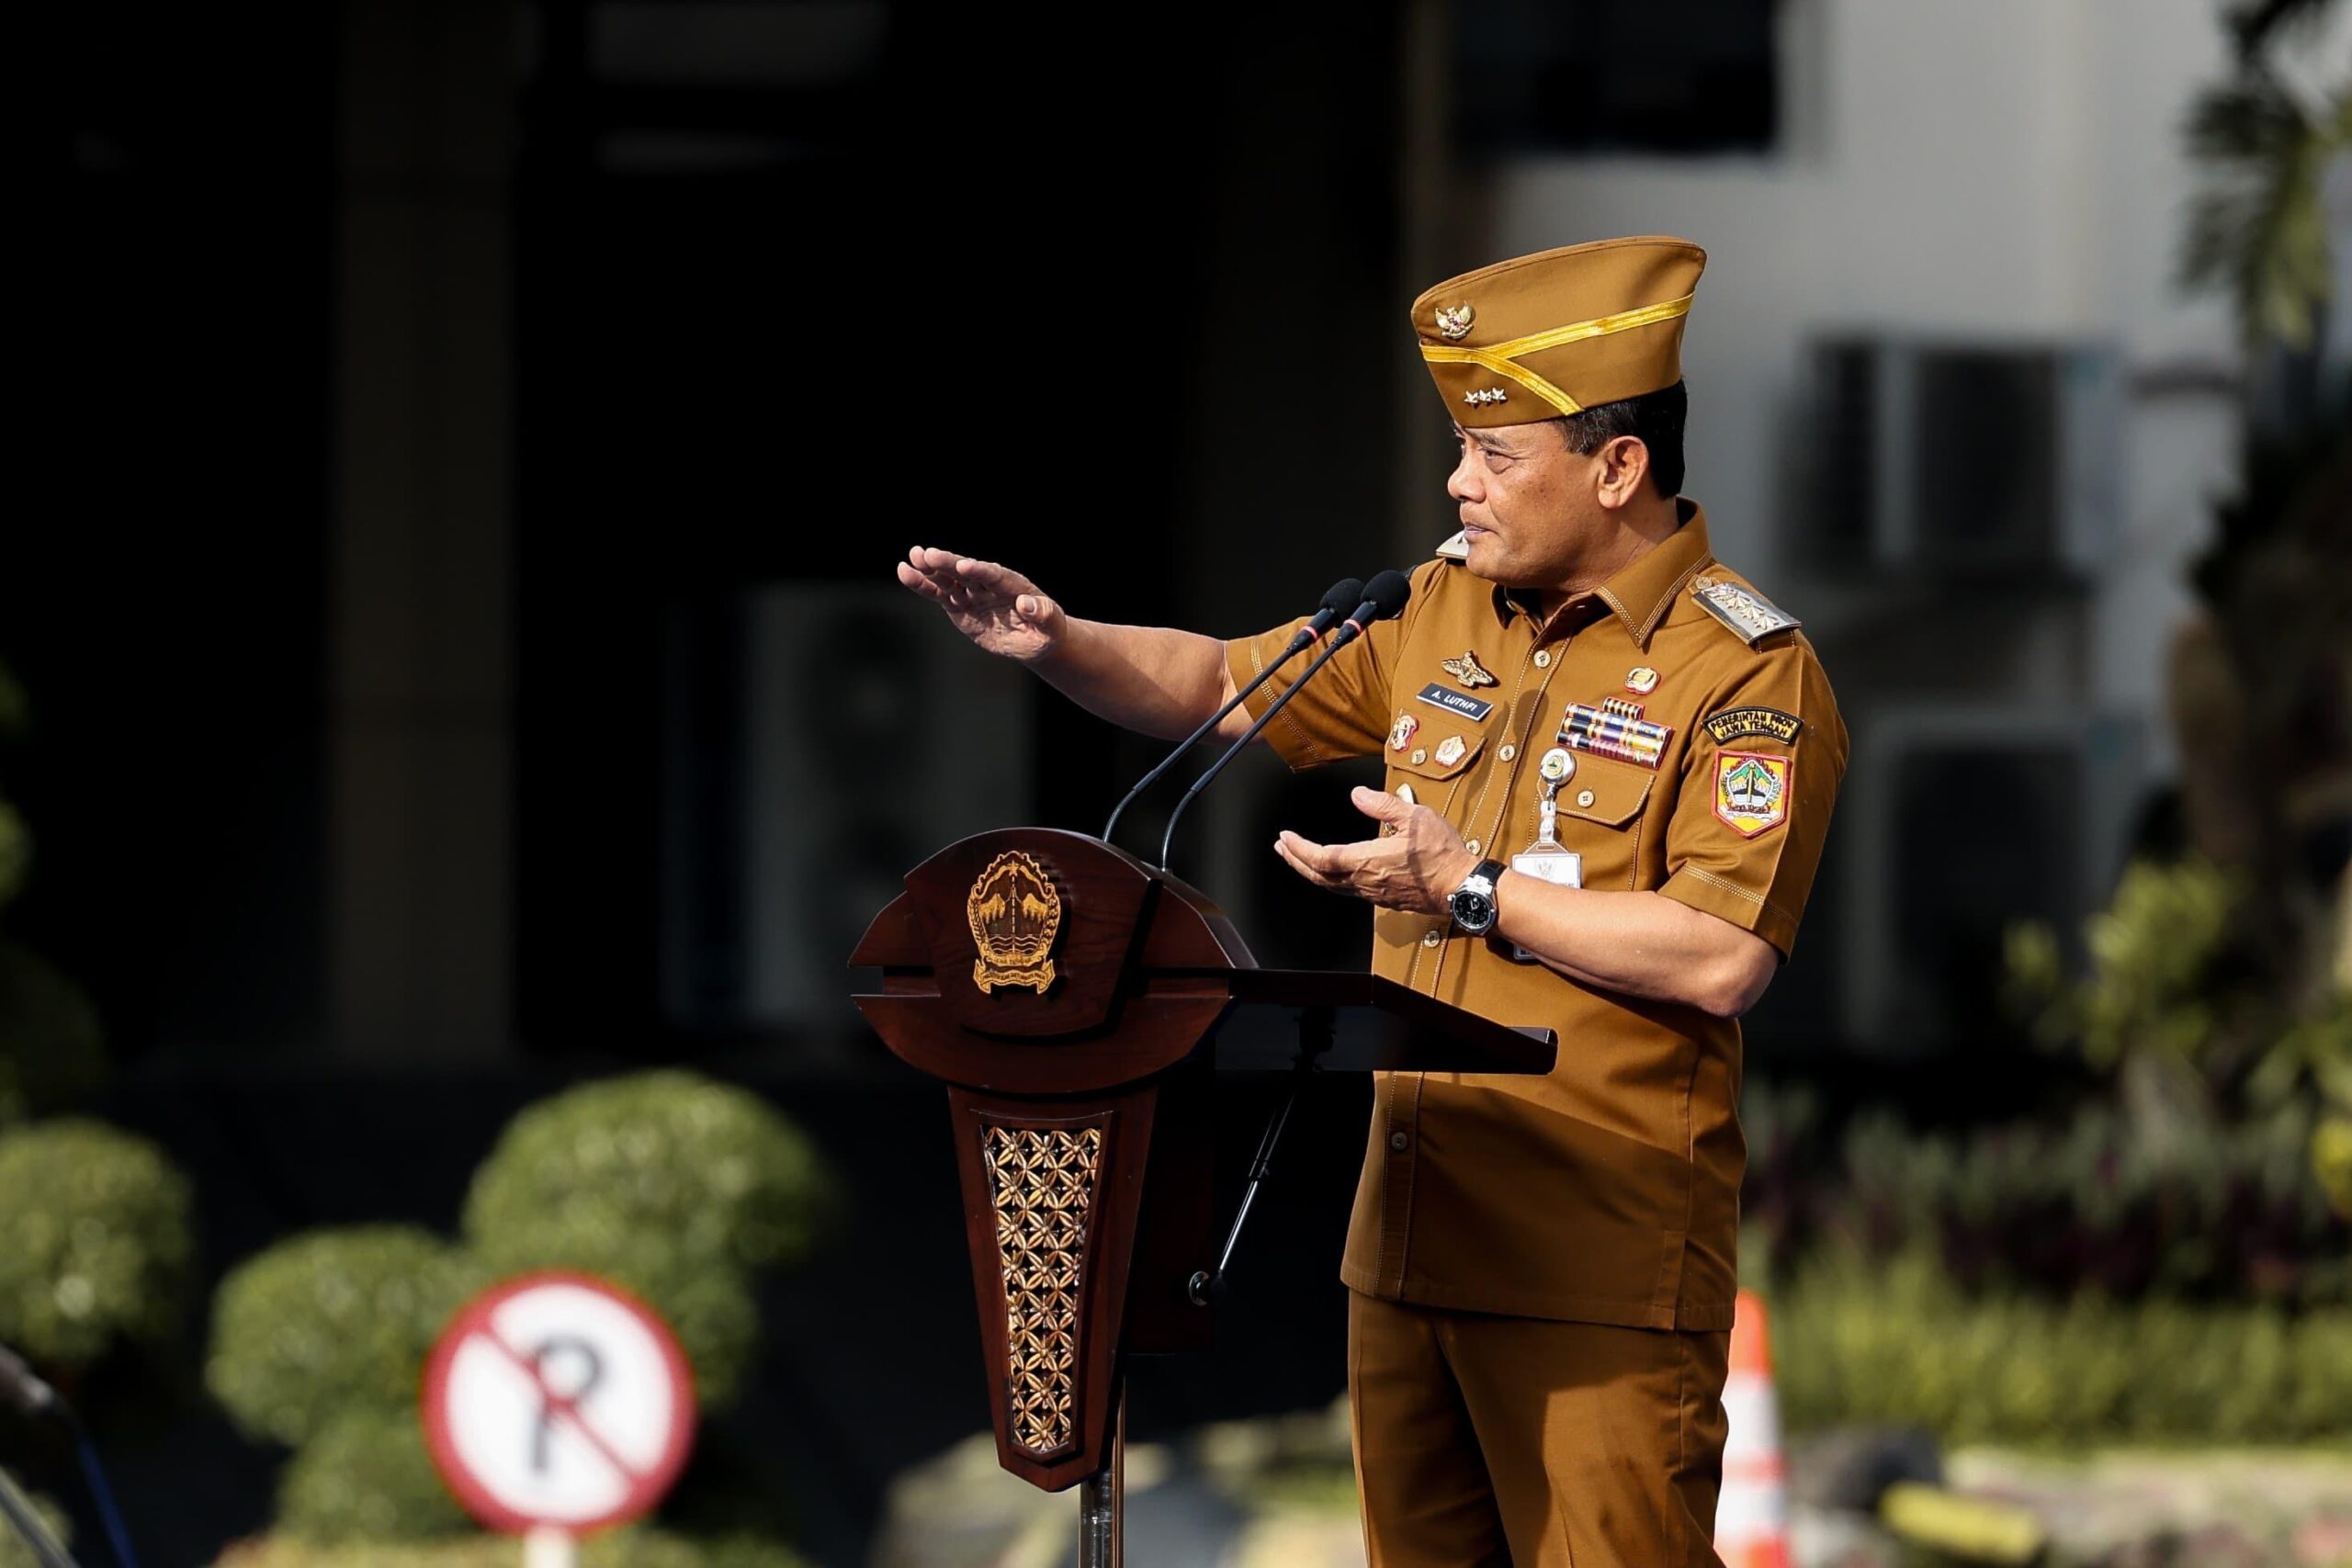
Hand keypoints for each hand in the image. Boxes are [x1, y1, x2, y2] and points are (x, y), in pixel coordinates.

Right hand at [895, 546, 1065, 662]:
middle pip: (967, 572)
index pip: (995, 576)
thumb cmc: (1046, 631)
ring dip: (931, 569)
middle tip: (929, 554)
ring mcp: (972, 593)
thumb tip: (1028, 604)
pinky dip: (922, 585)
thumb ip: (1043, 613)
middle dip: (949, 563)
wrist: (1033, 638)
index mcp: (1013, 586)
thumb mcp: (1051, 626)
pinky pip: (938, 594)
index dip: (980, 571)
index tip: (964, 566)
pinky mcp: (958, 605)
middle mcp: (989, 585)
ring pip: (948, 579)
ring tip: (913, 557)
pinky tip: (905, 572)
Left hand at [1273, 787, 1480, 916]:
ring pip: (1331, 886)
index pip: (1320, 856)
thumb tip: (1357, 795)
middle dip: (1296, 861)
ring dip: (1311, 871)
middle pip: (1319, 875)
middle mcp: (1364, 881)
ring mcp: (1373, 893)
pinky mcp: (1384, 900)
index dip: (1298, 848)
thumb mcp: (1414, 817)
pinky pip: (1348, 891)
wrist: (1461, 887)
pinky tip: (1334, 872)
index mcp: (1366, 860)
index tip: (1285, 837)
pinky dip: (1331, 879)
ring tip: (1300, 858)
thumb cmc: (1442, 854)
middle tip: (1282, 848)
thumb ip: (1383, 805)